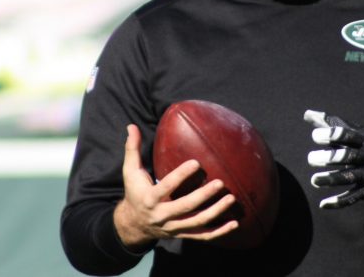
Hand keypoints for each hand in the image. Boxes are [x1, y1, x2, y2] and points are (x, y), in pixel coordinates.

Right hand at [113, 124, 238, 247]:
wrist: (134, 224)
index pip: (166, 187)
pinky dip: (219, 232)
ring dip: (216, 212)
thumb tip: (131, 126)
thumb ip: (132, 149)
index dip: (180, 176)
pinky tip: (234, 224)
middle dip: (203, 196)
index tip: (196, 162)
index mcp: (150, 198)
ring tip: (231, 199)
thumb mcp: (130, 172)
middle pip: (185, 207)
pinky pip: (202, 237)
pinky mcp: (182, 234)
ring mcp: (174, 227)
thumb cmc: (135, 191)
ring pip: (197, 223)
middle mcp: (162, 215)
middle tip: (220, 183)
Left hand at [304, 110, 363, 208]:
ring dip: (330, 180)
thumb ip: (331, 124)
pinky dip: (339, 202)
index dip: (330, 135)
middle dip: (328, 158)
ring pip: (348, 177)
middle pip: (346, 156)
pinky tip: (323, 204)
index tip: (315, 136)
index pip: (346, 135)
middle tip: (310, 158)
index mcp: (363, 139)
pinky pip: (353, 197)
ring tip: (314, 180)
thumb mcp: (357, 132)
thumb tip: (306, 113)